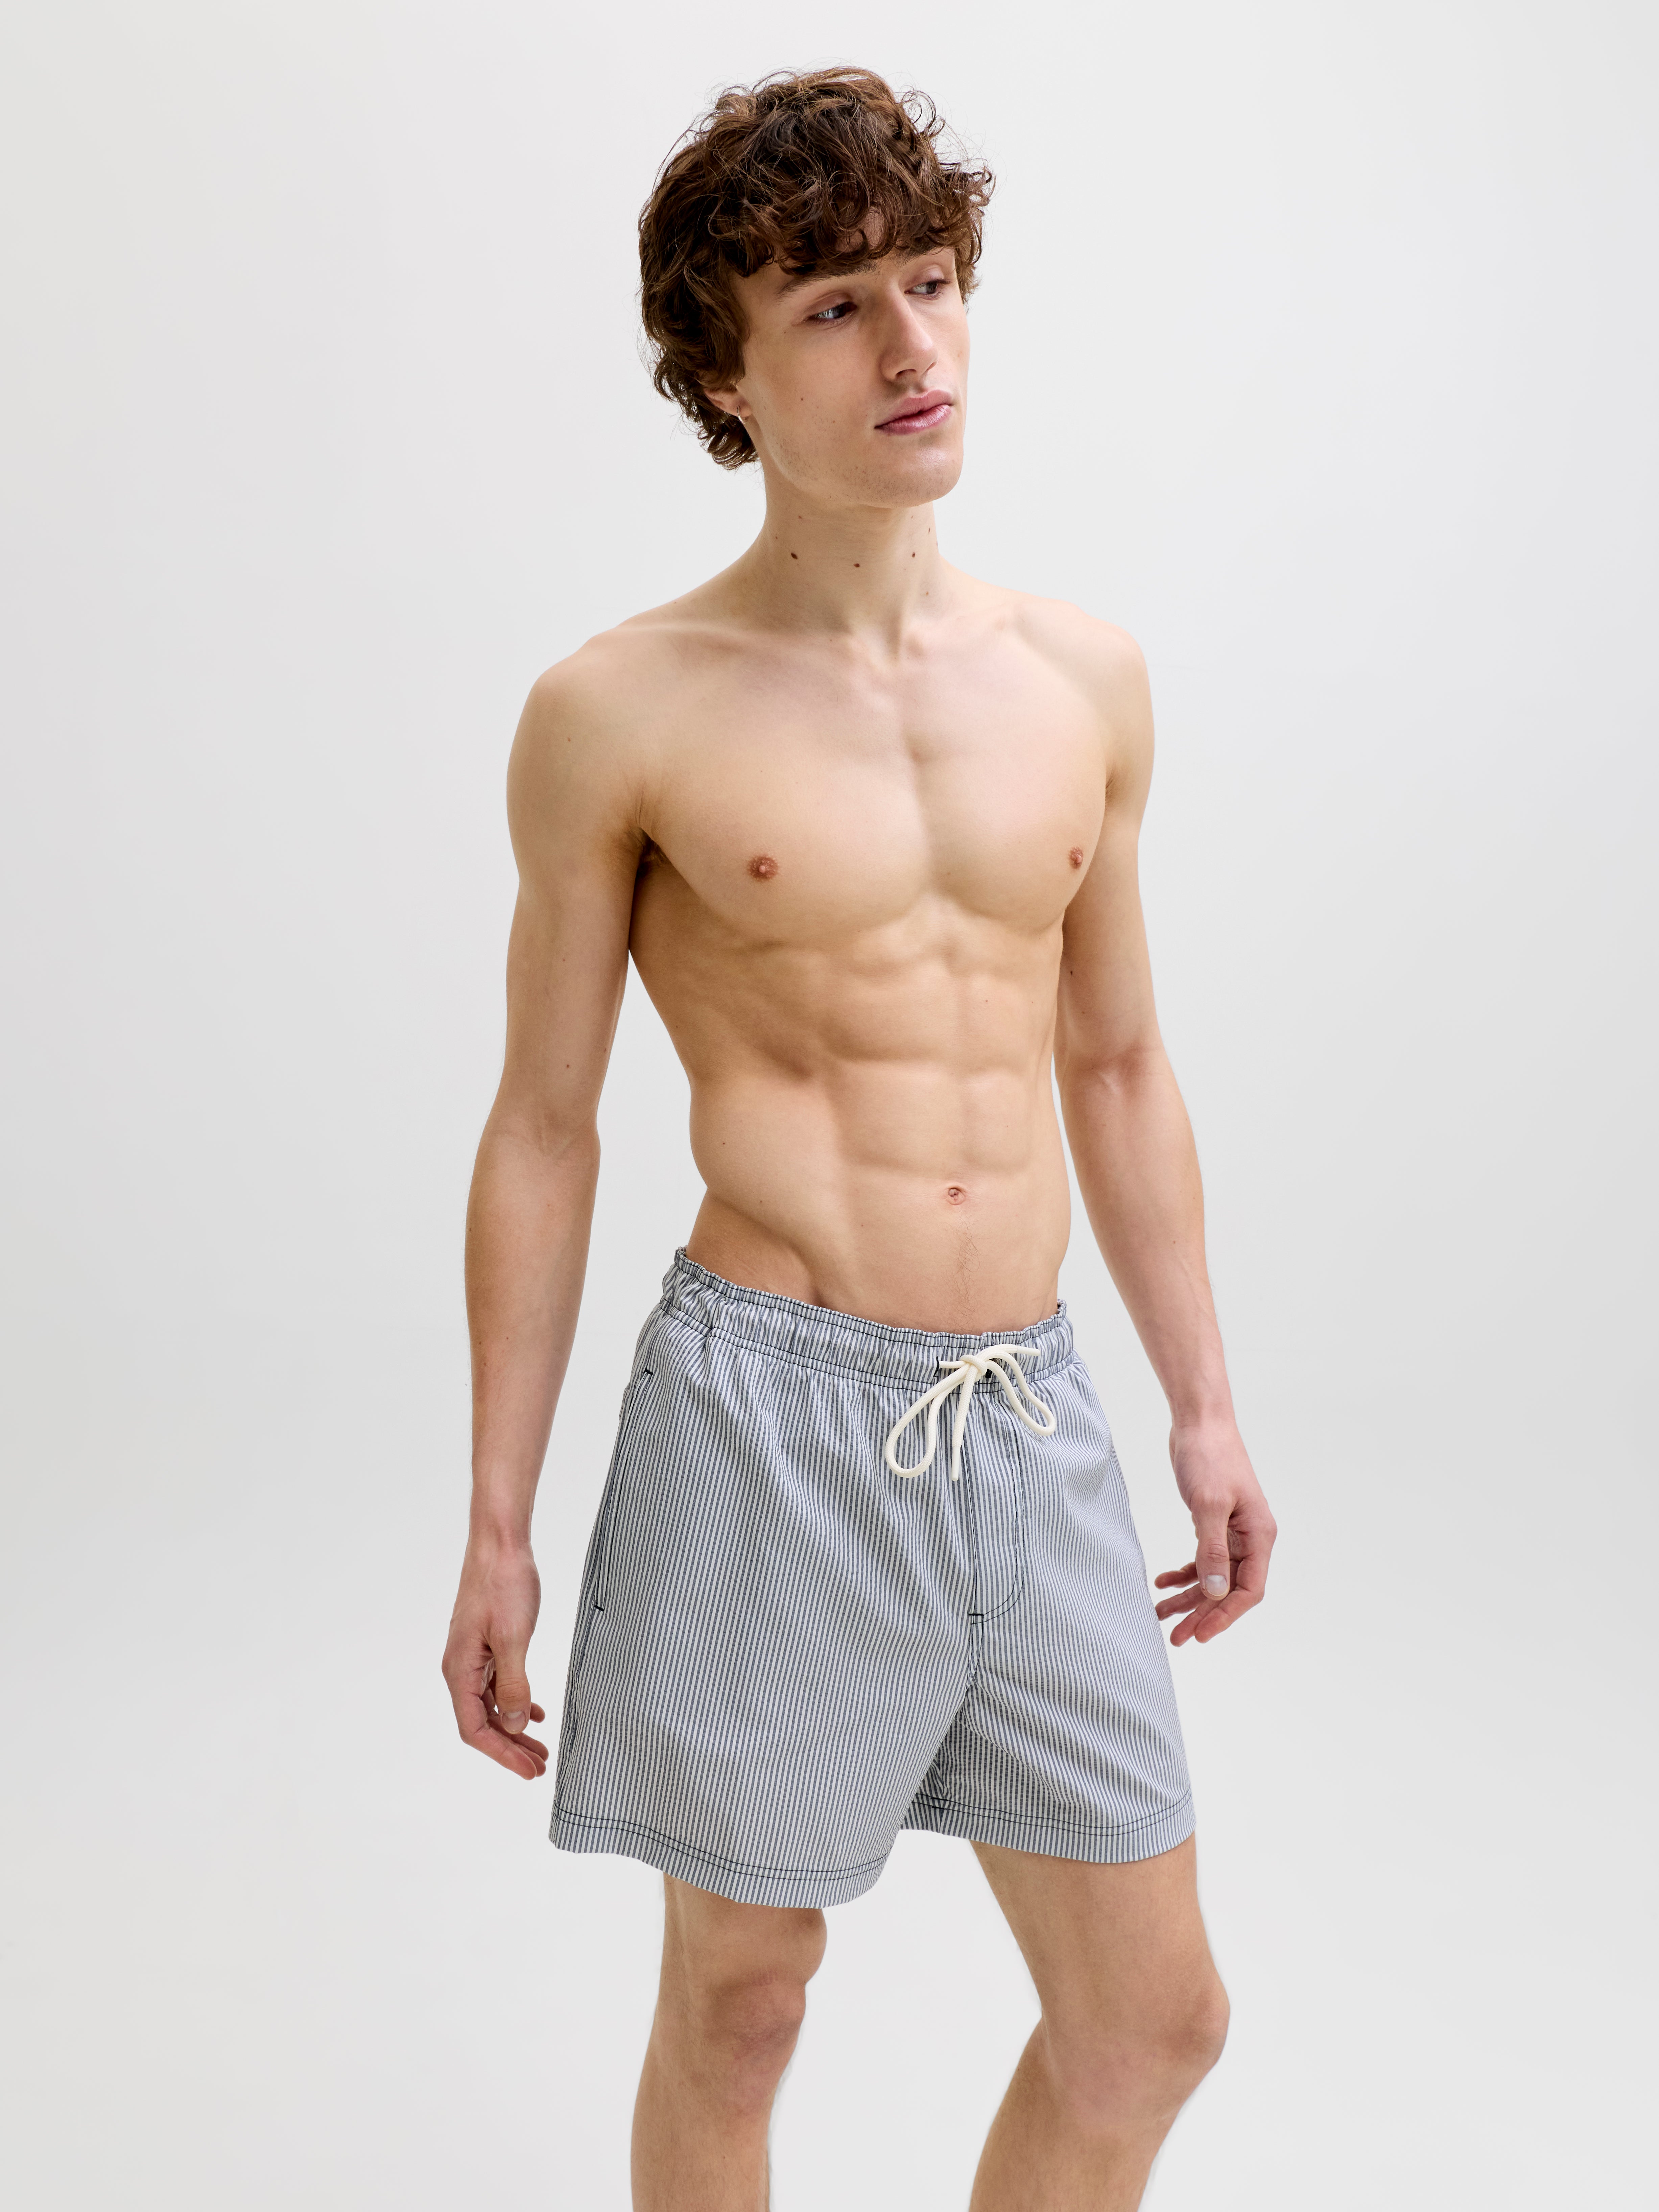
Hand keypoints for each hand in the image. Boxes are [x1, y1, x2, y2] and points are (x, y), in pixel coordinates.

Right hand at [442, 1539, 547, 1778]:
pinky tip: (534, 1713)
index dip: (502, 1754)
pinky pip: (496, 1685)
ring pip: (491, 1705)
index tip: (529, 1770)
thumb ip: (512, 1684)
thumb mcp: (512, 1638)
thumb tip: (513, 1725)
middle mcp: (460, 1668)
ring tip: (541, 1747)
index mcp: (459, 1670)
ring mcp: (472, 1657)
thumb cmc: (503, 1585)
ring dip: (514, 1728)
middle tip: (540, 1766)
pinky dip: (514, 1701)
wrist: (500, 1545)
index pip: (475, 1728)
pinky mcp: (486, 1645)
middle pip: (482, 1722)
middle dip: (510, 1748)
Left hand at [1154, 1417, 1276, 1646]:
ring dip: (1189, 1597)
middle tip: (1176, 1637)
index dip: (1226, 1616)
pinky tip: (1162, 1582)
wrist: (1199, 1422)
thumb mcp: (1209, 1504)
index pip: (1249, 1590)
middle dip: (1202, 1614)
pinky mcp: (1213, 1523)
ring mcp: (1232, 1531)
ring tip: (1161, 1615)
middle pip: (1229, 1589)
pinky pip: (1203, 1559)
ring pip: (1213, 1577)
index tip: (1200, 1635)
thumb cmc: (1209, 1457)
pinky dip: (1184, 1573)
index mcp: (1259, 1535)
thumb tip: (1216, 1591)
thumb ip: (1213, 1549)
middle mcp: (1250, 1537)